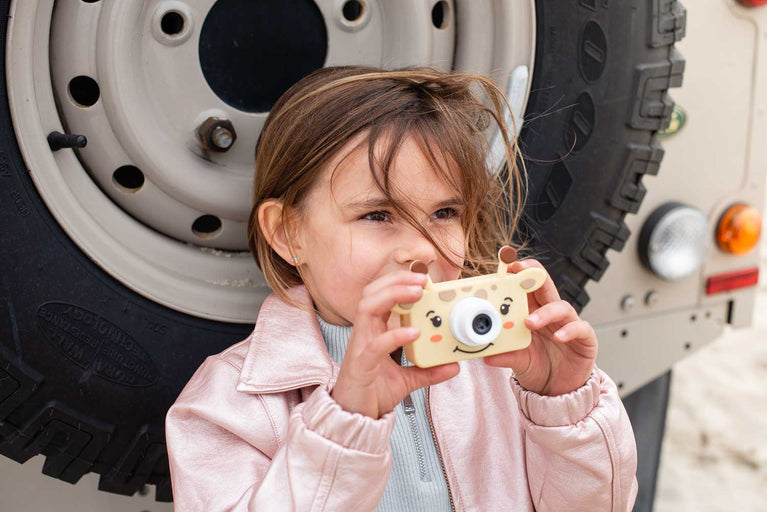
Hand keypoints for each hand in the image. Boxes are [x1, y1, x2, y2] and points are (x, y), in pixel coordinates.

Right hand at [330, 270, 459, 418]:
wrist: (353, 417)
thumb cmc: (372, 392)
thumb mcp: (406, 380)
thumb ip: (427, 370)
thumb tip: (453, 365)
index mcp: (373, 331)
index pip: (380, 295)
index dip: (398, 281)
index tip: (423, 278)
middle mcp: (364, 333)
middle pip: (372, 293)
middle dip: (396, 281)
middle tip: (422, 279)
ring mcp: (360, 346)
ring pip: (367, 308)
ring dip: (392, 296)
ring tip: (416, 293)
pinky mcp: (360, 365)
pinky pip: (375, 345)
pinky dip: (394, 335)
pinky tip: (413, 332)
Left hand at [484, 259, 596, 395]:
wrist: (558, 390)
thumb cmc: (538, 367)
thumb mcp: (518, 361)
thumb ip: (507, 355)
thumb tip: (488, 356)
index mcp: (532, 312)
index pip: (526, 287)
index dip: (518, 274)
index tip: (506, 266)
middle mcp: (550, 314)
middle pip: (545, 286)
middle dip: (534, 275)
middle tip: (519, 271)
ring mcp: (568, 324)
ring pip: (561, 307)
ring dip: (545, 312)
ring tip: (530, 322)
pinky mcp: (584, 339)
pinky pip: (580, 328)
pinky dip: (569, 330)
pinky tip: (559, 337)